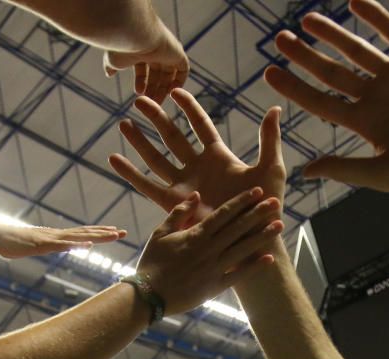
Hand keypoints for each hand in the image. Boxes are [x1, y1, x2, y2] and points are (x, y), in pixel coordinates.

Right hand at [0, 222, 126, 258]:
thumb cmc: (12, 242)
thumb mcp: (35, 247)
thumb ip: (47, 247)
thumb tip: (56, 248)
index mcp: (56, 236)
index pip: (82, 233)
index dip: (99, 232)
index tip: (115, 231)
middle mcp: (56, 234)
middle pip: (85, 233)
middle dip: (105, 233)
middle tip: (124, 232)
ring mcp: (50, 238)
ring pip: (78, 237)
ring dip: (97, 237)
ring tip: (114, 235)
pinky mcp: (41, 244)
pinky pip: (61, 245)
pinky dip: (76, 245)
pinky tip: (88, 245)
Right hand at [104, 18, 188, 102]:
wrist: (133, 33)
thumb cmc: (120, 46)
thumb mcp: (113, 60)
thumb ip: (112, 66)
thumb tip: (109, 73)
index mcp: (139, 48)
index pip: (142, 68)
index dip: (141, 83)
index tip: (139, 95)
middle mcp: (153, 48)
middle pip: (157, 73)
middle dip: (152, 89)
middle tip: (149, 103)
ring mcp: (166, 49)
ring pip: (168, 74)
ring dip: (163, 90)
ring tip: (156, 103)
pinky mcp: (177, 52)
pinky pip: (183, 70)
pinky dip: (179, 82)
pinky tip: (170, 93)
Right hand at [110, 88, 285, 216]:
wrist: (253, 237)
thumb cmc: (265, 206)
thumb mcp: (271, 169)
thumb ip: (269, 140)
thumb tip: (275, 109)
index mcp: (220, 157)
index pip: (200, 125)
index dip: (188, 107)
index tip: (174, 90)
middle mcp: (198, 168)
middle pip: (173, 136)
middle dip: (156, 118)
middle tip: (139, 100)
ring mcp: (185, 185)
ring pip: (156, 158)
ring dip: (139, 142)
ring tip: (123, 124)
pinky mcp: (173, 204)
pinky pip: (147, 185)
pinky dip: (130, 173)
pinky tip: (114, 158)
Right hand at [134, 189, 283, 315]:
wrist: (148, 296)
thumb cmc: (152, 262)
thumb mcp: (160, 233)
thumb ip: (179, 213)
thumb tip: (196, 195)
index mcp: (195, 235)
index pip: (223, 214)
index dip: (241, 201)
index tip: (257, 191)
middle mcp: (208, 249)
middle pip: (238, 228)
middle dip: (258, 214)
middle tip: (276, 202)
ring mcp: (213, 269)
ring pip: (243, 249)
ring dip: (262, 236)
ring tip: (279, 225)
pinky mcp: (215, 286)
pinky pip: (238, 275)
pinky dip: (254, 267)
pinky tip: (270, 258)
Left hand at [263, 0, 388, 190]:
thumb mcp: (383, 173)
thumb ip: (345, 168)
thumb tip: (305, 170)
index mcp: (365, 123)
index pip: (321, 102)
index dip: (295, 88)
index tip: (270, 73)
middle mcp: (377, 97)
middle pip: (331, 73)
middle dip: (305, 56)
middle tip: (279, 40)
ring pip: (357, 49)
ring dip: (333, 34)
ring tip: (307, 20)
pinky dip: (374, 16)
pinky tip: (354, 3)